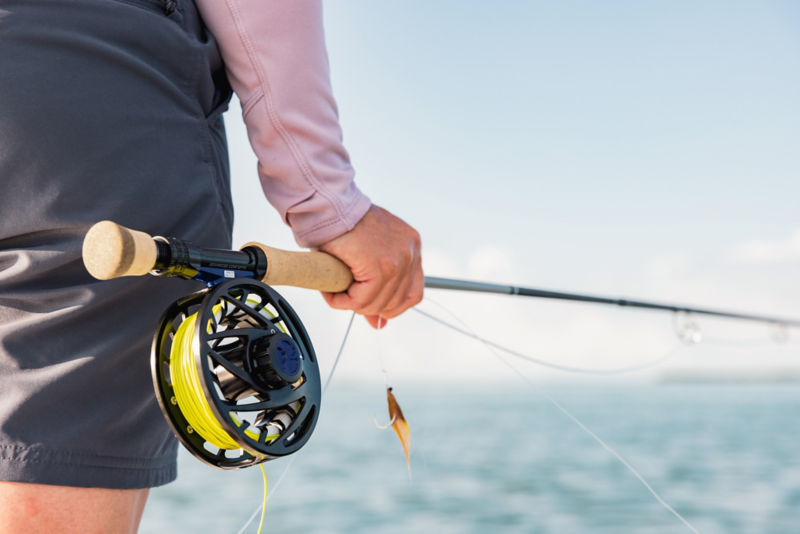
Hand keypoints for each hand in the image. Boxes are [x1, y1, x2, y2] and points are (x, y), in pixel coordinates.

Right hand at [318, 205, 422, 327]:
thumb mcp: (368, 254)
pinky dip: (343, 301)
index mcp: (411, 245)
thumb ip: (377, 287)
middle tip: (347, 298)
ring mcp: (398, 260)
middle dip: (371, 307)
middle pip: (398, 302)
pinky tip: (332, 292)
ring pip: (378, 304)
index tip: (374, 310)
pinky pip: (361, 300)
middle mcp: (410, 252)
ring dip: (353, 304)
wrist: (330, 206)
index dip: (391, 306)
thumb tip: (379, 323)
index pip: (412, 292)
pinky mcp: (380, 266)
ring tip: (335, 292)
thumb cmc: (344, 224)